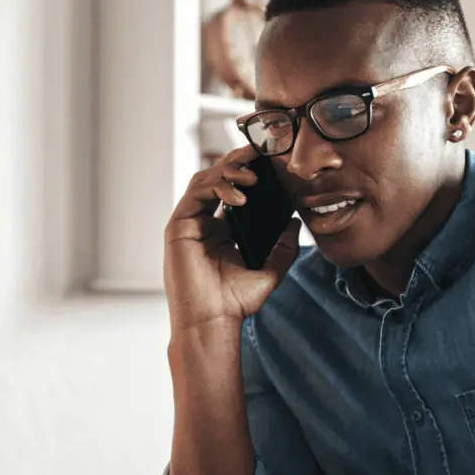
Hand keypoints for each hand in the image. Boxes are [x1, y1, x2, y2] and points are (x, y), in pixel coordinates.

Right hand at [164, 144, 301, 332]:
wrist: (212, 321)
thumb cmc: (234, 302)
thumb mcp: (270, 272)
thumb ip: (283, 248)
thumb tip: (295, 223)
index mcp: (221, 230)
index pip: (234, 189)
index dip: (249, 172)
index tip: (271, 162)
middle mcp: (203, 222)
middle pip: (218, 177)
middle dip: (239, 161)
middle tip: (262, 152)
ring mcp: (189, 222)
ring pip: (205, 179)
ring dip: (230, 170)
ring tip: (254, 175)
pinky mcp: (178, 226)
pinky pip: (196, 193)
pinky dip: (218, 186)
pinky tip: (240, 194)